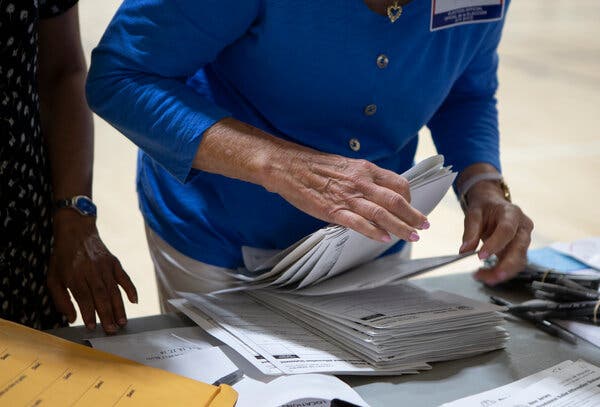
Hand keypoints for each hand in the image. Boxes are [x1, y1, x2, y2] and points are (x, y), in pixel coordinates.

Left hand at [47, 211, 137, 333]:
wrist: (76, 232)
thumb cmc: (63, 258)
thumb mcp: (53, 278)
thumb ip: (61, 299)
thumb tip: (71, 318)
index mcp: (74, 276)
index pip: (84, 298)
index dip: (88, 313)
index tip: (92, 327)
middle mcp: (91, 271)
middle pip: (101, 296)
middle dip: (107, 314)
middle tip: (111, 330)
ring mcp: (105, 267)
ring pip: (113, 290)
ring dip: (119, 307)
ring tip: (122, 322)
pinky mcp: (114, 263)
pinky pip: (124, 277)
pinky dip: (130, 289)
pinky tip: (134, 301)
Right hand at [264, 150, 428, 241]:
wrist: (289, 166)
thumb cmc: (315, 166)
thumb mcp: (345, 166)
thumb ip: (362, 178)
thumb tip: (376, 192)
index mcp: (365, 169)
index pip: (398, 183)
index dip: (409, 197)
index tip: (412, 208)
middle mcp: (361, 182)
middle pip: (395, 200)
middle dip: (413, 215)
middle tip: (423, 225)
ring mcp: (348, 197)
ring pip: (381, 213)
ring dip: (400, 226)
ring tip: (412, 236)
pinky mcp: (333, 210)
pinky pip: (358, 222)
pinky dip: (373, 231)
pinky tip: (384, 238)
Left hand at [459, 181, 533, 284]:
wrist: (494, 205)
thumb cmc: (486, 207)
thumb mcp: (474, 213)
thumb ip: (470, 230)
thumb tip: (465, 250)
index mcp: (512, 214)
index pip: (507, 230)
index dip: (495, 244)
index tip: (481, 256)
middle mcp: (522, 228)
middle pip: (519, 250)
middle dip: (506, 266)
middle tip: (490, 277)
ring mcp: (523, 240)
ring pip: (519, 261)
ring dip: (501, 273)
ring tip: (481, 276)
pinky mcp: (519, 251)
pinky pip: (513, 265)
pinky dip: (499, 272)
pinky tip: (485, 275)